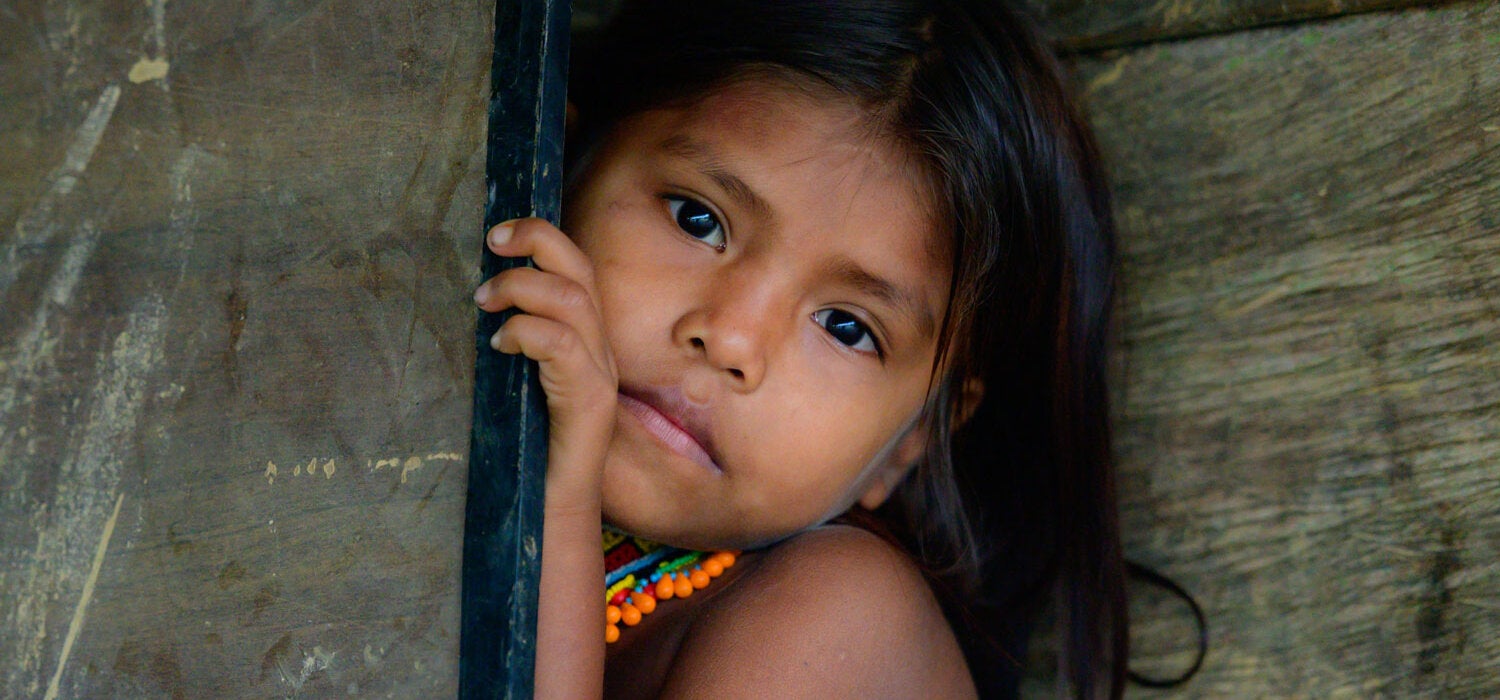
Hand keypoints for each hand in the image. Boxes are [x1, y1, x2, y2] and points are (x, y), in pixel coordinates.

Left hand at [474, 217, 616, 502]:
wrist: (547, 512)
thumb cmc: (522, 451)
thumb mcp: (510, 381)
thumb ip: (506, 342)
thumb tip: (470, 303)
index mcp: (583, 340)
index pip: (575, 268)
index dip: (540, 238)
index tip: (496, 236)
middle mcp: (599, 349)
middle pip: (580, 268)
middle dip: (536, 240)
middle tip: (491, 242)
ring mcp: (599, 374)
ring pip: (573, 299)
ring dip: (522, 287)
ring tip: (485, 301)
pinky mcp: (590, 401)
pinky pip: (563, 345)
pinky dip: (527, 332)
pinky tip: (500, 343)